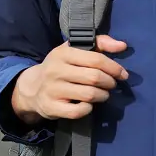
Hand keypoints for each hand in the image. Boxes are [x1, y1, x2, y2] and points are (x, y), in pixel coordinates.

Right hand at [11, 35, 128, 123]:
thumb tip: (122, 46)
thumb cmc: (60, 67)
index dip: (114, 67)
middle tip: (112, 84)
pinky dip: (88, 109)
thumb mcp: (74, 50)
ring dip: (102, 95)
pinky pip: (78, 111)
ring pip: (89, 95)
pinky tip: (89, 105)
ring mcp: (53, 90)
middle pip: (94, 78)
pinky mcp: (51, 108)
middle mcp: (56, 70)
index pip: (96, 59)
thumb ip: (99, 43)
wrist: (32, 88)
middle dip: (109, 82)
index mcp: (63, 53)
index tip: (122, 74)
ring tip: (103, 94)